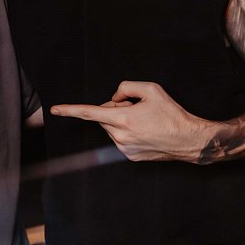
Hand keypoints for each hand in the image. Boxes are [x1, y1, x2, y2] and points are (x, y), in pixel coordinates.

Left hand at [50, 80, 208, 161]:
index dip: (70, 110)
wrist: (189, 140)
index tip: (55, 109)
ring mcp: (124, 149)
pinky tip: (145, 132)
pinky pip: (119, 140)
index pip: (89, 112)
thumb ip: (126, 87)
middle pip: (103, 117)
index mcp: (122, 119)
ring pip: (111, 129)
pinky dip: (127, 133)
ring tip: (144, 121)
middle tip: (134, 107)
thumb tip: (115, 97)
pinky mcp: (130, 157)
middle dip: (113, 110)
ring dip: (120, 122)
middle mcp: (120, 136)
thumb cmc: (172, 114)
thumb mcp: (151, 89)